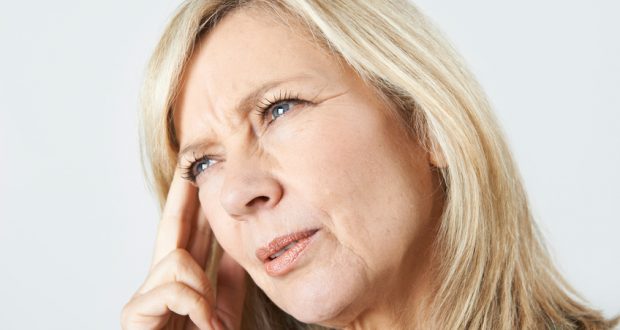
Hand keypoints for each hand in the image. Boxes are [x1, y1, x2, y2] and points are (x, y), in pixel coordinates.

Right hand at [121, 169, 246, 329]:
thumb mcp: (223, 312)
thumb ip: (228, 283)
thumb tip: (236, 249)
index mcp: (182, 285)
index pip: (188, 234)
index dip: (195, 204)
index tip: (202, 175)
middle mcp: (159, 286)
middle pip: (171, 228)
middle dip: (183, 194)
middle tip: (190, 161)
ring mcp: (144, 299)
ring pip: (177, 258)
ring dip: (202, 289)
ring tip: (210, 321)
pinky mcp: (133, 315)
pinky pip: (173, 288)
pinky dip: (196, 305)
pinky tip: (204, 324)